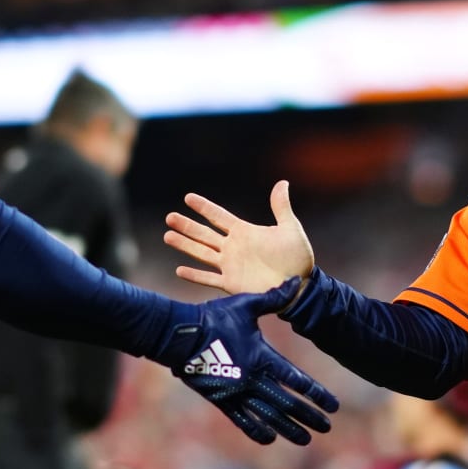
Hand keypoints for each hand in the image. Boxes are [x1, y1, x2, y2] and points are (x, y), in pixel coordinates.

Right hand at [165, 180, 314, 295]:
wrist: (299, 286)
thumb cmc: (297, 259)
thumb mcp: (290, 229)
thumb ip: (281, 207)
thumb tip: (282, 182)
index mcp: (244, 232)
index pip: (219, 216)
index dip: (204, 207)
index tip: (188, 197)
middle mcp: (233, 248)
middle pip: (204, 233)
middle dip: (187, 225)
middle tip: (169, 217)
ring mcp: (230, 266)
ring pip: (202, 253)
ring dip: (185, 245)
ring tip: (168, 236)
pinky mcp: (231, 284)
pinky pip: (209, 278)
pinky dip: (195, 275)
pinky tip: (180, 270)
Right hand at [168, 277, 338, 444]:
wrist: (178, 336)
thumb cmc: (214, 318)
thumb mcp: (246, 305)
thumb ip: (274, 298)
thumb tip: (296, 281)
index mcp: (262, 358)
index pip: (297, 380)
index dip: (317, 394)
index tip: (333, 405)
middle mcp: (253, 380)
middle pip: (288, 404)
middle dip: (309, 416)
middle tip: (326, 427)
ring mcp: (236, 393)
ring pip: (269, 417)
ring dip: (289, 429)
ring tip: (305, 439)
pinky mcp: (221, 400)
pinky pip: (242, 421)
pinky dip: (257, 431)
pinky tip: (269, 438)